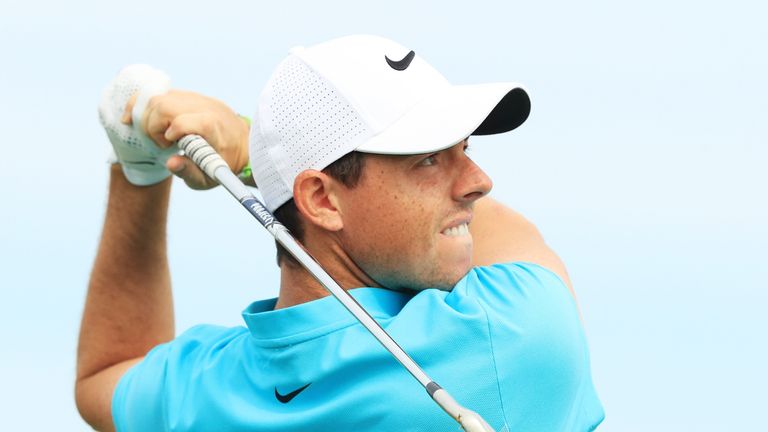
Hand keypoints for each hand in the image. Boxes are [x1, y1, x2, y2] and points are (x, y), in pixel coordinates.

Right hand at [123, 90, 250, 189]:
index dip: (167, 135)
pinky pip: (166, 94)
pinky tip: (144, 119)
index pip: (180, 122)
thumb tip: (170, 163)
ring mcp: (199, 98)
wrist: (247, 146)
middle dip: (152, 125)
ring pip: (162, 96)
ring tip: (155, 133)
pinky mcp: (193, 96)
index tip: (168, 148)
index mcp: (212, 126)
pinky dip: (151, 105)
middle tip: (160, 142)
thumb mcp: (210, 177)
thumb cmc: (226, 164)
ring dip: (149, 115)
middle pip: (165, 104)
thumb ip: (189, 172)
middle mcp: (206, 107)